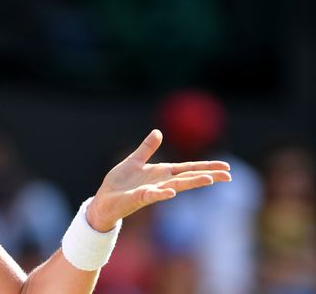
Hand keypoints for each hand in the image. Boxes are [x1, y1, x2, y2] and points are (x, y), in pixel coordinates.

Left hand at [87, 129, 231, 231]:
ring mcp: (151, 191)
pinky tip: (171, 192)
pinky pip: (151, 195)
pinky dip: (161, 194)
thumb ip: (147, 148)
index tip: (226, 166)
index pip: (187, 168)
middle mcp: (160, 183)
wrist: (104, 200)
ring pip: (175, 186)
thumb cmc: (120, 183)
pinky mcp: (138, 198)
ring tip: (209, 180)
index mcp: (160, 173)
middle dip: (208, 175)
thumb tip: (158, 132)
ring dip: (191, 183)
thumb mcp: (134, 160)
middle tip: (229, 175)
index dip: (205, 166)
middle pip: (187, 177)